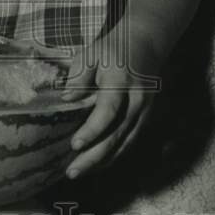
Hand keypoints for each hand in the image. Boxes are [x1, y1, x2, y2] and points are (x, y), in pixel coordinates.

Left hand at [60, 28, 161, 178]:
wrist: (147, 42)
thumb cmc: (114, 47)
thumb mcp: (91, 54)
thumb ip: (79, 77)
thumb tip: (66, 100)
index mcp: (120, 81)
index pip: (107, 111)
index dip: (92, 130)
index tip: (75, 145)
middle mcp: (136, 99)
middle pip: (116, 134)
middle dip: (94, 156)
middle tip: (72, 172)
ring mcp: (144, 110)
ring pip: (125, 142)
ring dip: (103, 160)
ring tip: (80, 172)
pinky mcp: (146, 116)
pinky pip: (130, 140)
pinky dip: (114, 154)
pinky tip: (98, 163)